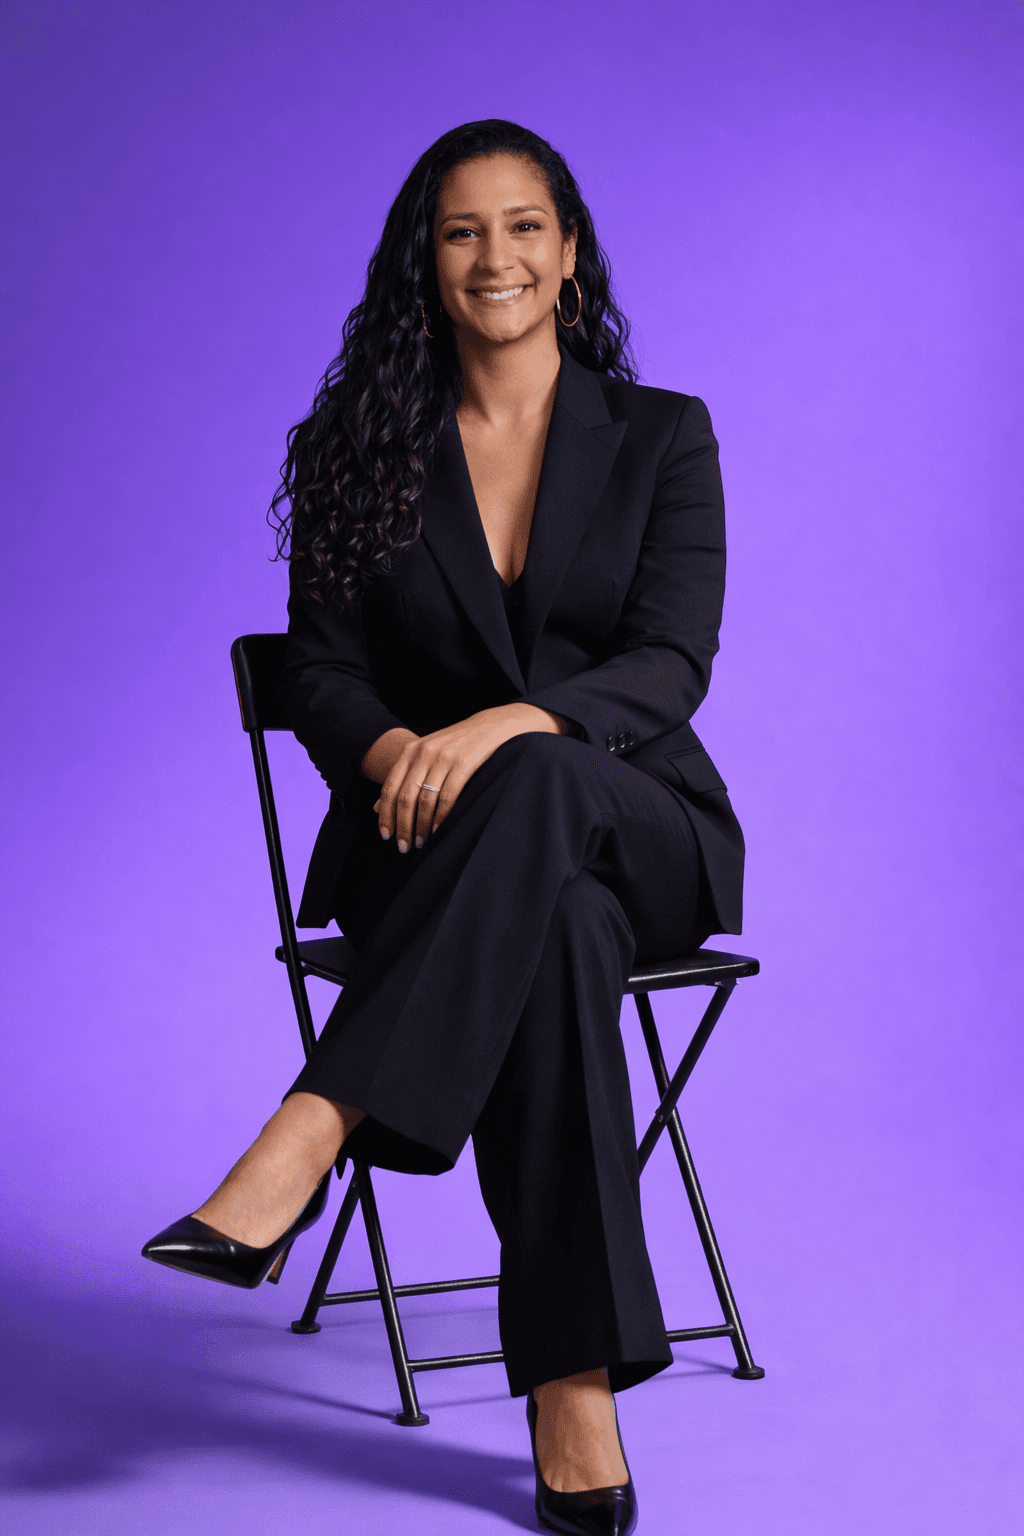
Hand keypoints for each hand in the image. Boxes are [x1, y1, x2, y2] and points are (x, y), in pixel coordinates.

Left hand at [367, 704, 565, 851]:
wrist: (490, 726)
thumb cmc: (454, 746)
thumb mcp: (424, 756)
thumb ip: (402, 779)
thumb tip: (375, 808)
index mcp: (410, 751)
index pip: (390, 788)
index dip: (386, 815)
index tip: (386, 836)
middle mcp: (424, 753)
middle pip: (405, 797)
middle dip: (403, 826)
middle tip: (404, 846)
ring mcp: (444, 757)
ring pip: (425, 799)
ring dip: (421, 825)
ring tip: (421, 841)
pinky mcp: (465, 763)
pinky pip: (448, 796)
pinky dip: (441, 816)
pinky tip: (439, 828)